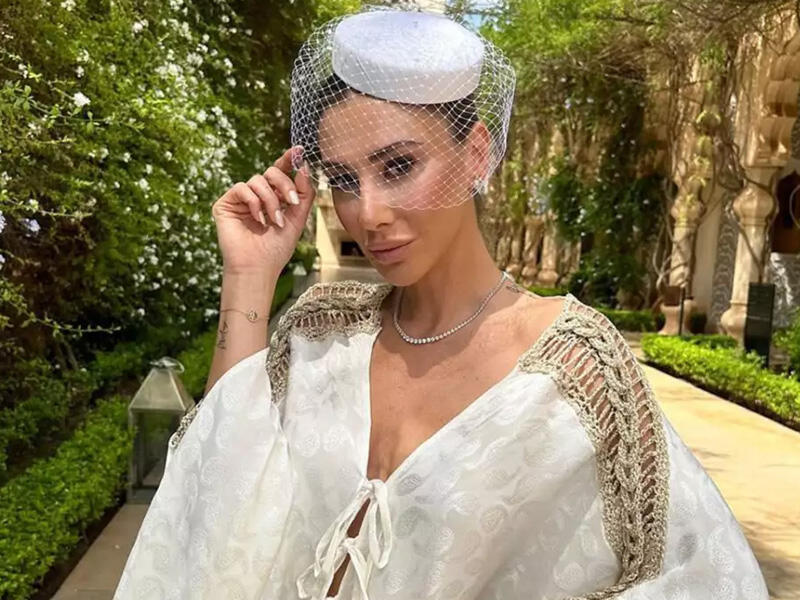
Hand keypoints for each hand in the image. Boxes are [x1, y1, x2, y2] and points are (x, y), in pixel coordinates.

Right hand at [212, 145, 315, 274]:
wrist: (258, 267)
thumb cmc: (277, 248)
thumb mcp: (297, 219)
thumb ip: (303, 194)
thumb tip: (303, 166)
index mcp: (274, 198)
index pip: (280, 173)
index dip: (288, 159)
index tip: (299, 149)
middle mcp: (257, 196)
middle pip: (271, 172)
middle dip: (285, 185)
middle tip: (292, 203)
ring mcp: (241, 199)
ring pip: (258, 180)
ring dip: (271, 201)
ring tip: (274, 221)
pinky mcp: (226, 204)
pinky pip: (242, 188)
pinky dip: (254, 203)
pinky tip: (259, 220)